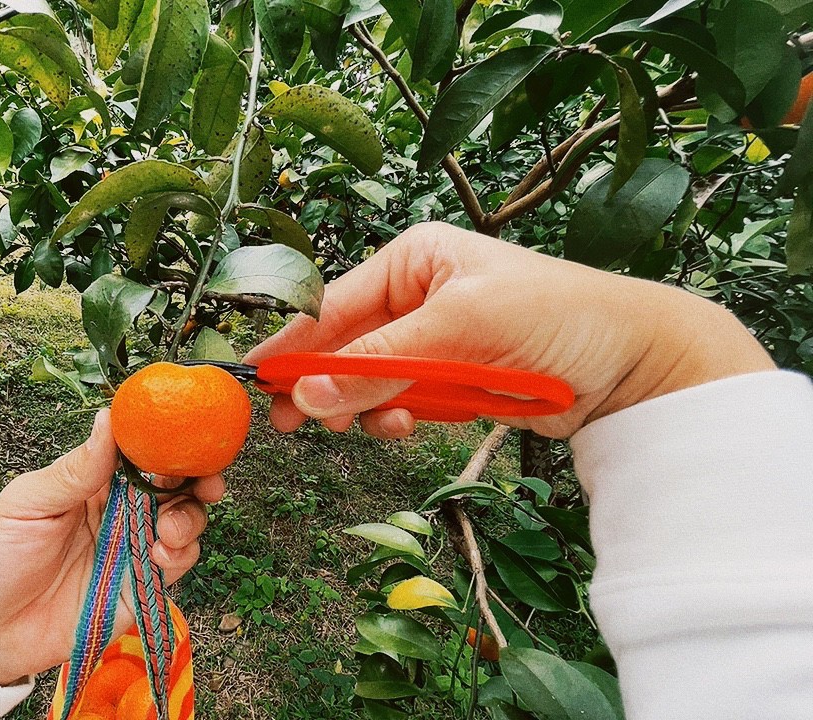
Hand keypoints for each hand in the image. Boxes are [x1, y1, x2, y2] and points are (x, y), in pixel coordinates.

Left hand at [0, 410, 222, 685]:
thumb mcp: (27, 505)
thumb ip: (74, 469)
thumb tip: (108, 418)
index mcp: (91, 480)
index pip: (138, 450)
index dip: (166, 441)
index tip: (185, 436)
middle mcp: (119, 509)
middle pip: (173, 482)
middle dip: (197, 477)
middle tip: (206, 481)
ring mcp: (132, 547)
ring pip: (184, 520)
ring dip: (189, 517)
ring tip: (170, 529)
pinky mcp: (140, 585)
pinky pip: (177, 563)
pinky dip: (181, 554)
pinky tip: (160, 555)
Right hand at [245, 222, 774, 438]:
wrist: (636, 362)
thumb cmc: (556, 317)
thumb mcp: (460, 329)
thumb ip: (380, 364)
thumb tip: (307, 395)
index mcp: (414, 260)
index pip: (333, 303)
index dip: (294, 345)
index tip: (256, 382)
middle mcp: (417, 295)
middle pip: (344, 346)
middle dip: (324, 384)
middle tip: (293, 423)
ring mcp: (434, 341)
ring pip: (368, 382)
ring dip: (362, 407)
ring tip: (367, 426)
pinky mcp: (452, 381)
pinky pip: (401, 403)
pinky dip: (395, 419)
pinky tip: (405, 426)